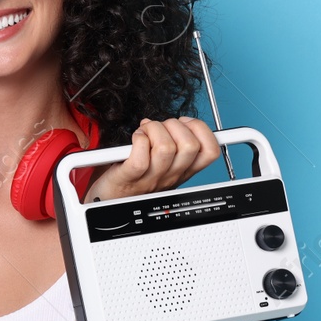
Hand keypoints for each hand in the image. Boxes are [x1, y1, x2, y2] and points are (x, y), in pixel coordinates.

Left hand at [81, 117, 220, 203]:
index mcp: (183, 171)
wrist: (109, 198)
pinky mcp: (130, 176)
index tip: (186, 124)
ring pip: (166, 147)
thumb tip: (182, 121)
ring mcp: (151, 178)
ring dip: (154, 129)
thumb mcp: (163, 163)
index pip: (211, 151)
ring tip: (145, 131)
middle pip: (190, 146)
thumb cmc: (135, 177)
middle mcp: (171, 176)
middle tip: (161, 128)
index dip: (203, 130)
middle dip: (175, 125)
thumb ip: (175, 145)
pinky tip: (135, 139)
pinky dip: (138, 139)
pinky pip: (141, 156)